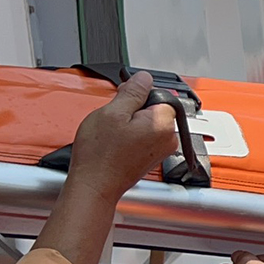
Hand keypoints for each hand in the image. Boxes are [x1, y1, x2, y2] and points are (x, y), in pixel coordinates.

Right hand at [61, 72, 179, 205]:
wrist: (94, 186)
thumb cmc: (100, 156)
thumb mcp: (112, 112)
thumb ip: (133, 91)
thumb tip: (145, 78)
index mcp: (164, 124)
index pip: (160, 94)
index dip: (138, 94)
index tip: (124, 100)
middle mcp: (168, 138)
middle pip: (154, 108)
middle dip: (134, 108)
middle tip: (114, 118)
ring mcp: (161, 150)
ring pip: (147, 122)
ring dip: (130, 122)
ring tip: (112, 132)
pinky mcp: (151, 158)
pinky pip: (143, 136)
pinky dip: (130, 135)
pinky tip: (115, 142)